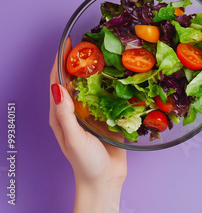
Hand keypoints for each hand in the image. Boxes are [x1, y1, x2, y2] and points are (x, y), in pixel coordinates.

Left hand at [49, 38, 126, 212]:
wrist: (105, 180)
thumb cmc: (86, 163)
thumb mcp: (74, 138)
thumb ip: (66, 114)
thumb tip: (57, 87)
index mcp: (61, 114)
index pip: (57, 82)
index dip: (61, 61)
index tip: (69, 43)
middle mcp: (75, 111)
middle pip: (75, 80)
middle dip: (80, 61)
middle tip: (91, 43)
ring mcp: (92, 114)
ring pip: (93, 87)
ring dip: (98, 70)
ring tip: (107, 54)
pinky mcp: (108, 117)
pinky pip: (110, 97)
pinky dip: (114, 85)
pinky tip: (123, 76)